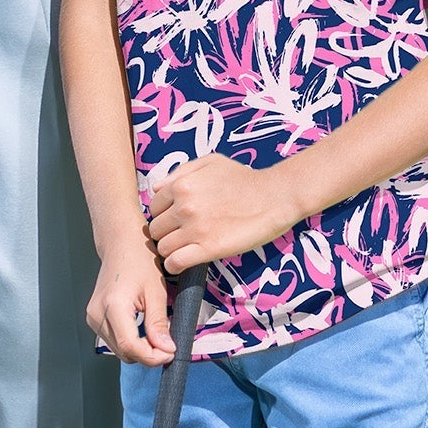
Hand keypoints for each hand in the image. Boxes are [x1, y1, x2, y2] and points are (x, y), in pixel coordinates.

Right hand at [86, 231, 177, 365]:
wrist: (119, 241)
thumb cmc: (138, 258)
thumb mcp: (156, 291)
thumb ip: (158, 323)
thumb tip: (166, 350)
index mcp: (113, 306)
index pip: (131, 347)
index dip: (153, 357)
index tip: (170, 352)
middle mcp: (97, 313)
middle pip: (124, 352)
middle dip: (148, 354)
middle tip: (167, 342)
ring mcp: (92, 316)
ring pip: (119, 350)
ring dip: (140, 349)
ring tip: (155, 333)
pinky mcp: (93, 317)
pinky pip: (114, 341)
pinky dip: (130, 341)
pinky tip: (142, 329)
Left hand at [144, 154, 305, 276]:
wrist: (273, 196)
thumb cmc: (243, 178)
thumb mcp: (209, 162)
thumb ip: (180, 172)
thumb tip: (156, 188)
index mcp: (181, 185)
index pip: (154, 207)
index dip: (163, 214)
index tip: (174, 220)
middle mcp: (183, 207)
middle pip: (156, 229)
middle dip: (165, 233)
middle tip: (179, 235)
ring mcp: (195, 229)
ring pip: (163, 247)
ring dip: (170, 250)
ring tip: (183, 248)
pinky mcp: (209, 249)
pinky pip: (176, 262)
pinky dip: (175, 265)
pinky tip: (182, 262)